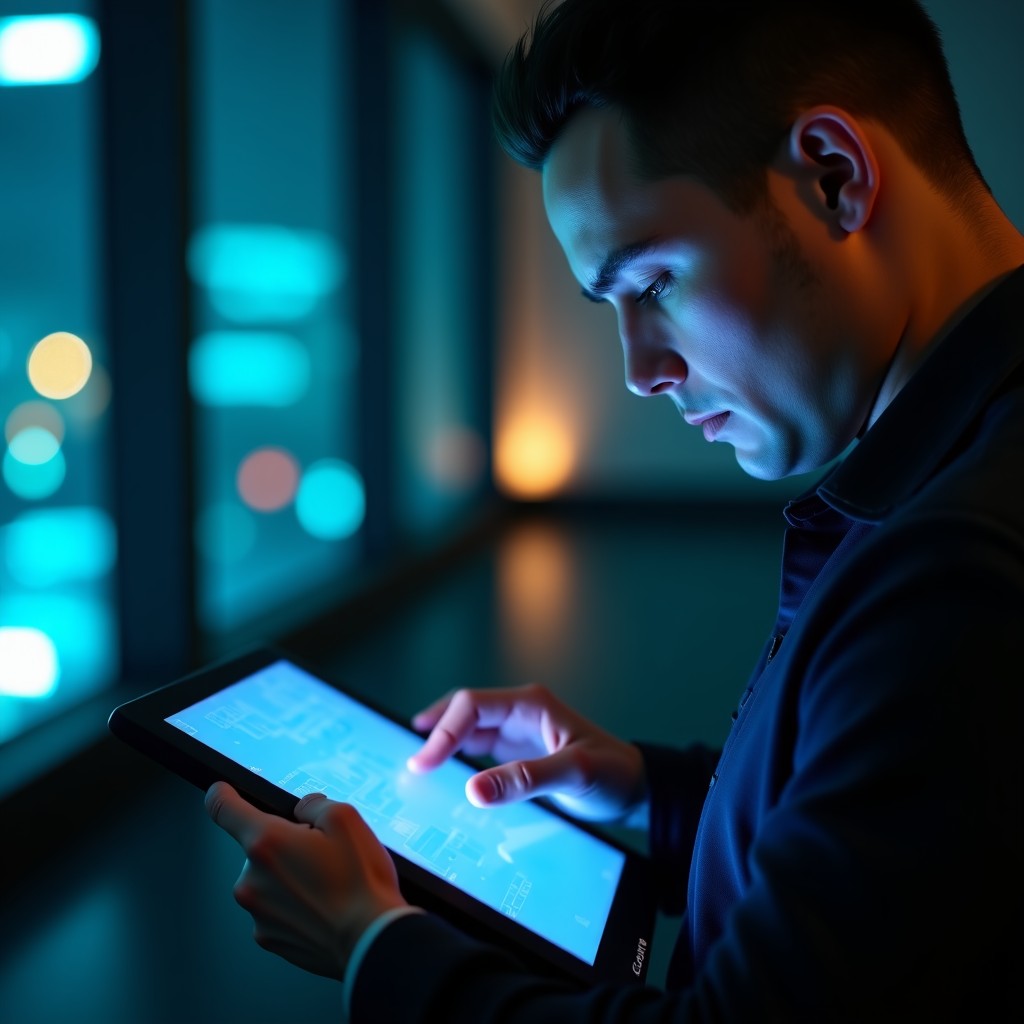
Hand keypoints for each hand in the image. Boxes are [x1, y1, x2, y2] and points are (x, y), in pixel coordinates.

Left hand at [204, 782, 406, 978]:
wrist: (371, 941)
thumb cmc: (360, 882)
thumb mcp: (346, 818)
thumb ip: (314, 805)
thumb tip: (303, 812)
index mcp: (266, 842)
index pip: (224, 809)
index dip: (222, 795)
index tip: (222, 792)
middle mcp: (251, 879)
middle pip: (259, 848)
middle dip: (285, 846)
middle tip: (321, 857)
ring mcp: (257, 912)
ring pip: (269, 880)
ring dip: (290, 877)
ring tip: (329, 886)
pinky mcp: (267, 937)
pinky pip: (275, 909)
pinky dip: (294, 905)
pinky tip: (322, 907)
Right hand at [406, 683, 646, 821]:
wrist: (637, 790)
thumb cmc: (614, 774)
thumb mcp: (574, 774)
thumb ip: (525, 780)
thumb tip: (474, 789)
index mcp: (530, 705)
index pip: (473, 705)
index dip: (444, 730)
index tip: (424, 762)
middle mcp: (520, 713)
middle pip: (464, 712)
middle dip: (435, 732)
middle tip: (413, 764)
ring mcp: (518, 732)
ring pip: (468, 729)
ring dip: (443, 743)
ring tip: (419, 767)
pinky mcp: (518, 753)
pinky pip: (479, 750)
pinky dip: (458, 759)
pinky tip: (444, 774)